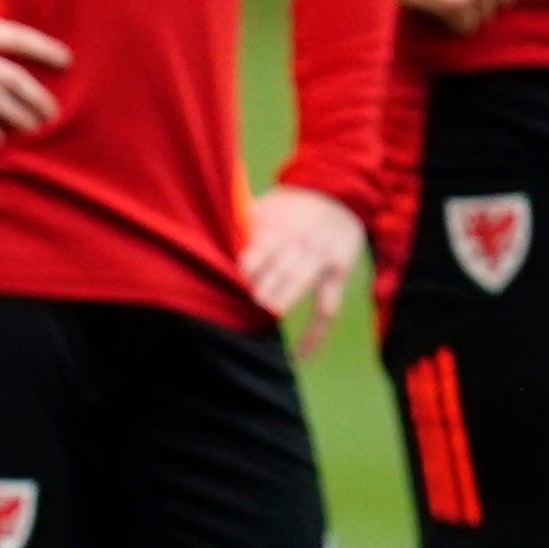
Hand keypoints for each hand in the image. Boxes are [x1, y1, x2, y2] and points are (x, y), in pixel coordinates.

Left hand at [244, 184, 366, 354]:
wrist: (341, 193)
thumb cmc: (293, 204)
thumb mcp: (270, 203)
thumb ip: (244, 220)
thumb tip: (207, 232)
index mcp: (281, 225)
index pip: (261, 248)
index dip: (247, 266)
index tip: (234, 279)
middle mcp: (303, 242)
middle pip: (281, 267)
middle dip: (264, 285)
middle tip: (249, 299)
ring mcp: (321, 259)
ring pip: (302, 283)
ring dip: (283, 298)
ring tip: (266, 311)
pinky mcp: (337, 274)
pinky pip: (328, 307)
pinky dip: (315, 333)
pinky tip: (301, 353)